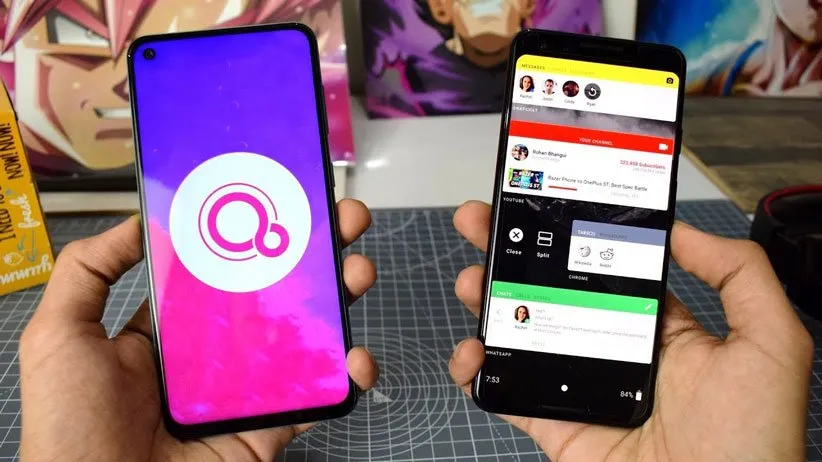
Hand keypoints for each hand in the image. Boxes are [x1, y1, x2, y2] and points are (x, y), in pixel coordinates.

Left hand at [19, 199, 378, 460]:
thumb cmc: (71, 428)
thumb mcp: (61, 336)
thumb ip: (88, 271)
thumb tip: (138, 220)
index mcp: (175, 327)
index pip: (227, 268)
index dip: (258, 232)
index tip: (285, 198)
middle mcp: (218, 352)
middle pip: (280, 292)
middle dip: (317, 253)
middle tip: (341, 221)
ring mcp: (249, 388)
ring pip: (308, 336)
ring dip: (342, 299)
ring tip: (356, 272)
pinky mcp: (270, 425)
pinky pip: (317, 397)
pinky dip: (348, 375)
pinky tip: (357, 356)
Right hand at [450, 201, 812, 461]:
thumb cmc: (755, 442)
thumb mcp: (770, 344)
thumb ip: (739, 276)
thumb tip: (684, 231)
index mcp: (659, 328)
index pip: (604, 267)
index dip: (570, 234)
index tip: (543, 203)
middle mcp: (614, 351)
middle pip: (550, 291)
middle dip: (512, 253)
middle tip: (482, 222)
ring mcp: (580, 388)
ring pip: (522, 334)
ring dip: (488, 303)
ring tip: (472, 280)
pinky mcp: (556, 425)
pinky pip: (507, 394)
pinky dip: (478, 372)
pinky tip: (471, 351)